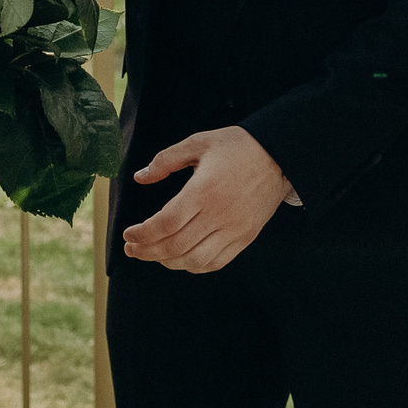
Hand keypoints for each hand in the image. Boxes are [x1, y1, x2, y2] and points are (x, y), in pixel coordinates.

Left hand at [120, 127, 289, 272]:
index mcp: (204, 189)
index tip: (128, 234)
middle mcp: (219, 213)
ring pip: (194, 260)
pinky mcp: (245, 237)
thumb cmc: (238, 146)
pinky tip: (180, 258)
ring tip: (154, 254)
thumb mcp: (199, 142)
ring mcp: (234, 229)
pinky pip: (216, 262)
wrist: (279, 155)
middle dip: (147, 251)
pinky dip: (194, 266)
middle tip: (132, 248)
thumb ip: (166, 160)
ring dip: (168, 262)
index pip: (166, 223)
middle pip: (175, 246)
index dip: (143, 234)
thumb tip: (140, 177)